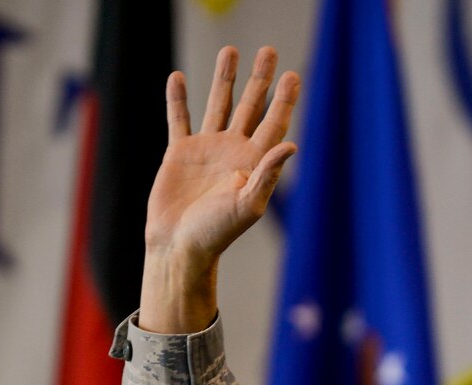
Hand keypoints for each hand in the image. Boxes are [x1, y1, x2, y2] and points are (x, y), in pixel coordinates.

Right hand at [139, 46, 299, 333]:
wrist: (179, 247)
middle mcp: (233, 151)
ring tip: (230, 50)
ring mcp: (207, 150)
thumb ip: (268, 173)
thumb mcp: (248, 204)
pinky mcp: (180, 154)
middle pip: (250, 106)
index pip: (274, 123)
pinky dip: (178, 100)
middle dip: (260, 79)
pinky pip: (179, 119)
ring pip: (218, 104)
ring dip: (224, 78)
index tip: (293, 74)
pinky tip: (179, 78)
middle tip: (268, 51)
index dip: (285, 99)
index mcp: (254, 163)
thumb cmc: (216, 233)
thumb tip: (291, 143)